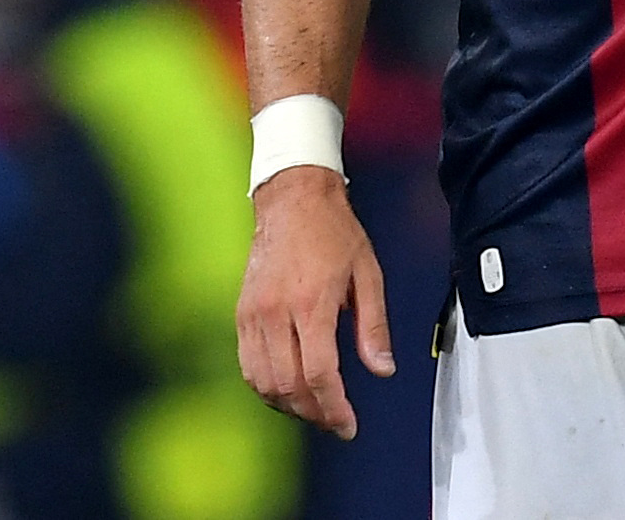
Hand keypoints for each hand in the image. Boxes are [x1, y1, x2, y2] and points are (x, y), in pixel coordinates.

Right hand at [236, 167, 393, 439]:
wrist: (293, 199)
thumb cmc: (335, 232)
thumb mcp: (368, 274)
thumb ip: (373, 326)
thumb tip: (382, 370)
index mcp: (312, 302)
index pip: (319, 373)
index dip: (335, 408)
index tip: (348, 426)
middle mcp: (277, 312)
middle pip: (289, 385)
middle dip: (314, 413)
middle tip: (336, 421)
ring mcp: (254, 314)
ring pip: (263, 382)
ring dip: (289, 405)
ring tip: (315, 409)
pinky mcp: (241, 314)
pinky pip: (248, 365)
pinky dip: (266, 387)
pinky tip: (287, 389)